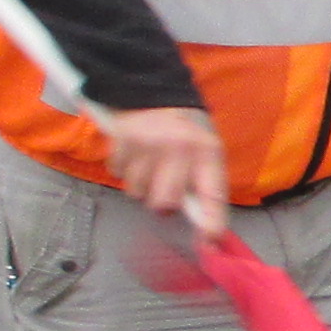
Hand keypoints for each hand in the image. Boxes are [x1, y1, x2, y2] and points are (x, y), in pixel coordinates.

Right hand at [103, 105, 232, 239]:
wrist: (152, 89)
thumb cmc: (184, 128)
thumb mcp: (204, 150)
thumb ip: (205, 185)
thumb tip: (206, 228)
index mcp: (206, 151)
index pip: (212, 194)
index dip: (211, 221)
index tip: (210, 241)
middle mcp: (179, 148)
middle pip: (165, 202)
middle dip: (163, 202)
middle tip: (165, 186)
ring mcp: (148, 145)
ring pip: (138, 193)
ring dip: (142, 185)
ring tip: (150, 163)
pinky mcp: (122, 141)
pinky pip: (119, 175)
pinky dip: (125, 170)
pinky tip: (135, 154)